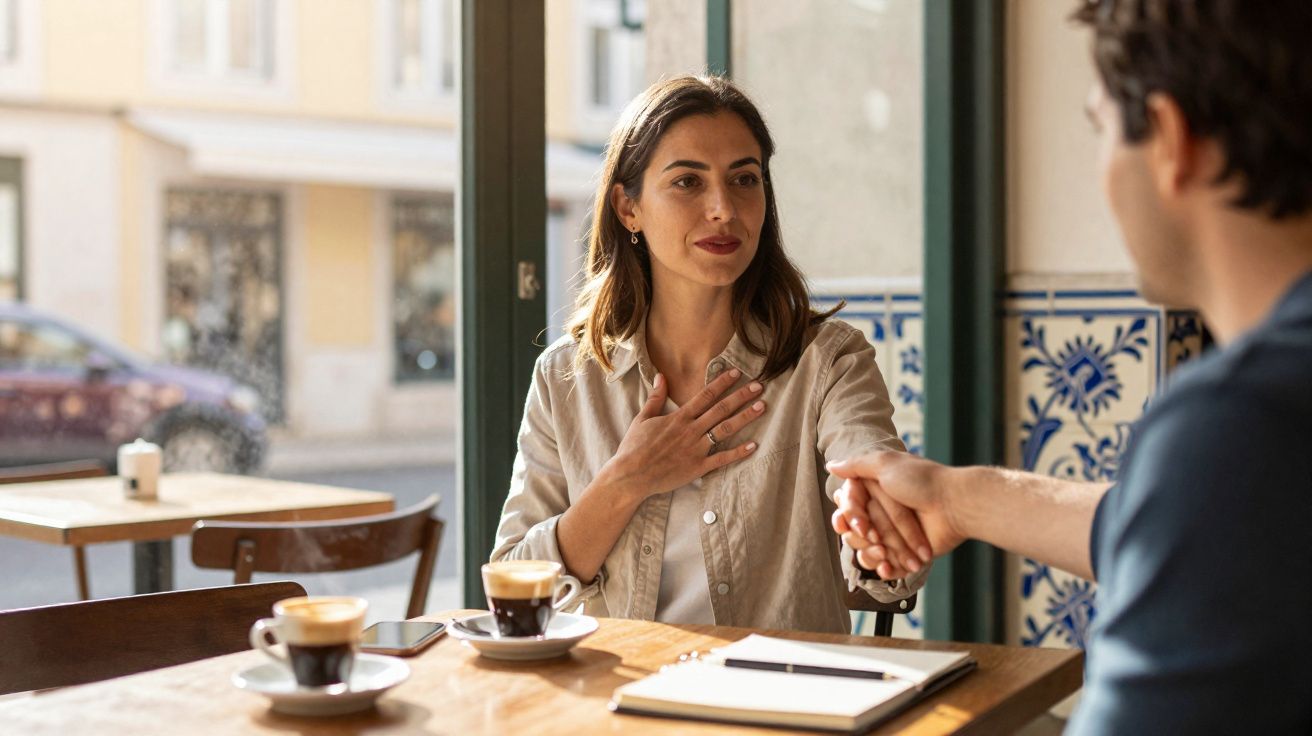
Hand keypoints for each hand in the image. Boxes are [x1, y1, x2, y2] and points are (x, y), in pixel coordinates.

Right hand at [600, 368, 765, 499]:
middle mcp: (690, 430)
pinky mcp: (697, 468)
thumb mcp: (642, 418)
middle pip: (721, 409)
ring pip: (725, 430)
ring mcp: (696, 449)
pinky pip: (721, 459)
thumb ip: (655, 398)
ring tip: (761, 407)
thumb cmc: (634, 447)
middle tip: (759, 386)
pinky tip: (754, 445)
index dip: (722, 383)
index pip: (705, 395)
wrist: (630, 475)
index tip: (737, 373)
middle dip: (741, 396)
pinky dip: (738, 452)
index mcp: (678, 417)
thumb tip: (660, 375)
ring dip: (745, 417)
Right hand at [828, 451, 965, 578]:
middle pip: (853, 532)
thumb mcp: (886, 464)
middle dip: (860, 536)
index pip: (847, 509)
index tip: (855, 521)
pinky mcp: (904, 555)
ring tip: (885, 553)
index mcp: (873, 493)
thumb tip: (831, 465)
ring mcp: (892, 536)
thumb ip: (856, 465)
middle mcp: (880, 514)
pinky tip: (888, 568)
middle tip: (874, 535)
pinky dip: (885, 570)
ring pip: (865, 552)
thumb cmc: (923, 481)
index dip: (848, 516)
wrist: (954, 504)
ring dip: (872, 555)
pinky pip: (885, 568)